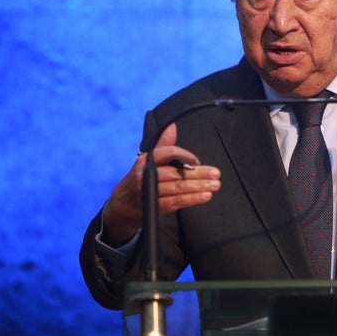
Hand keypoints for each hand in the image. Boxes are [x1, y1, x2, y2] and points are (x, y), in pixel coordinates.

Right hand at [101, 123, 220, 245]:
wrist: (121, 207)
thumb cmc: (138, 181)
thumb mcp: (147, 161)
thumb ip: (163, 146)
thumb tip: (172, 127)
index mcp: (145, 161)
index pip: (167, 153)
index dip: (185, 155)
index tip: (198, 161)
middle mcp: (146, 175)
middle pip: (177, 173)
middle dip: (199, 174)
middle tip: (215, 173)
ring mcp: (149, 192)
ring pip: (178, 188)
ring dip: (200, 187)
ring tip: (214, 185)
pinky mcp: (153, 208)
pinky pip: (176, 202)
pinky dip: (192, 199)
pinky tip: (205, 196)